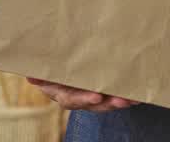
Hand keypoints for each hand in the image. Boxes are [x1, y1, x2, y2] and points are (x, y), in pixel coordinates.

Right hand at [26, 78, 140, 111]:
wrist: (59, 66)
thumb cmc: (51, 67)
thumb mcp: (44, 70)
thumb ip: (40, 74)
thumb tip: (29, 76)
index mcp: (61, 93)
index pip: (72, 99)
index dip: (84, 99)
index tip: (97, 97)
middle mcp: (77, 98)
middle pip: (94, 104)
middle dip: (109, 103)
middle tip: (122, 100)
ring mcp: (91, 97)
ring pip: (107, 102)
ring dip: (121, 101)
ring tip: (134, 98)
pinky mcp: (103, 93)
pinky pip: (115, 96)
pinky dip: (128, 96)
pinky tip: (140, 94)